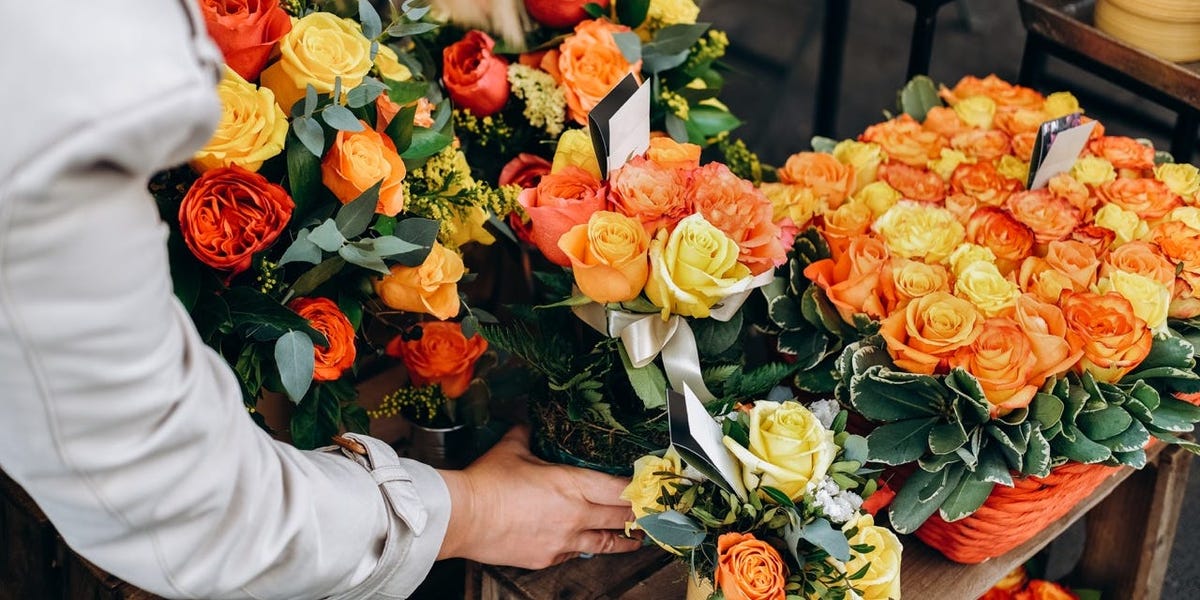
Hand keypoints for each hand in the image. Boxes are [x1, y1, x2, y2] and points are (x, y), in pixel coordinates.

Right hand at [436, 426, 641, 567]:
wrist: (464, 518)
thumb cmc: (487, 484)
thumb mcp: (512, 449)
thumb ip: (527, 435)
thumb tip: (528, 424)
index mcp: (572, 484)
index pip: (619, 488)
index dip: (638, 490)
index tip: (651, 489)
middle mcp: (575, 515)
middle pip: (621, 517)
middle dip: (640, 516)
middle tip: (656, 515)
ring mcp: (564, 540)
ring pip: (605, 542)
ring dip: (624, 540)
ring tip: (640, 540)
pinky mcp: (548, 558)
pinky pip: (576, 552)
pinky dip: (586, 547)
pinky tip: (590, 545)